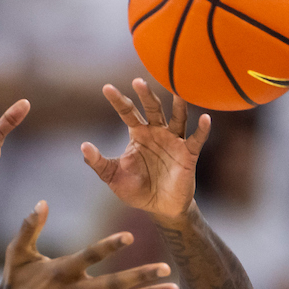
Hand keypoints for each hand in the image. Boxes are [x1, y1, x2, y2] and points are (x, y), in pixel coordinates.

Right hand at [0, 201, 178, 288]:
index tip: (131, 236)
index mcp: (61, 272)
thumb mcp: (17, 252)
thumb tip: (42, 202)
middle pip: (114, 285)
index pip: (89, 257)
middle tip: (166, 268)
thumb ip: (30, 227)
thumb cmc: (14, 281)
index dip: (109, 246)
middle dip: (142, 277)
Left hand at [81, 78, 210, 221]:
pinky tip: (205, 118)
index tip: (106, 88)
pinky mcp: (188, 154)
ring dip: (178, 106)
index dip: (118, 101)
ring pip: (177, 118)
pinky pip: (197, 139)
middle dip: (146, 96)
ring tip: (177, 91)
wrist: (159, 207)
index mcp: (138, 134)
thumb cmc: (136, 189)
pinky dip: (202, 129)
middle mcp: (157, 132)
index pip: (127, 112)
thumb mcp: (112, 176)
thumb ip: (98, 162)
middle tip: (137, 81)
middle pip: (152, 109)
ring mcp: (174, 141)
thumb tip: (83, 146)